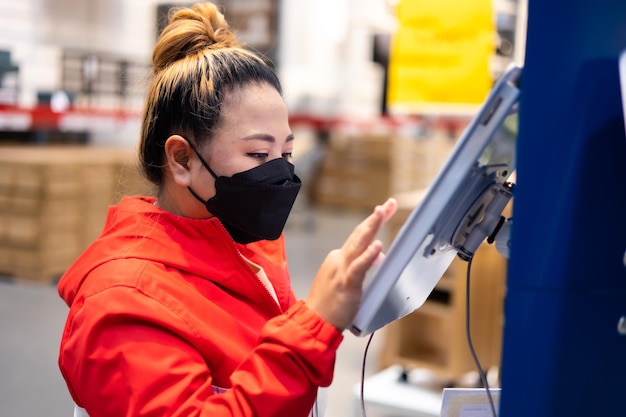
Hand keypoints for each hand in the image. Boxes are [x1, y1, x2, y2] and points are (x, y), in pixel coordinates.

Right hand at [306, 198, 396, 330]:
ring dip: (371, 227)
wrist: (313, 322)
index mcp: (338, 257)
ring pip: (358, 244)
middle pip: (359, 234)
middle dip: (376, 218)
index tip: (384, 210)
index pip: (358, 236)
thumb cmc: (330, 305)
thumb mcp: (347, 281)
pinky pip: (358, 267)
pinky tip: (378, 246)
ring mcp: (341, 270)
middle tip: (389, 203)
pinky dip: (368, 256)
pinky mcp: (346, 284)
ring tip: (381, 212)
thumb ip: (361, 266)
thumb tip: (379, 255)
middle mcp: (338, 259)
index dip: (372, 223)